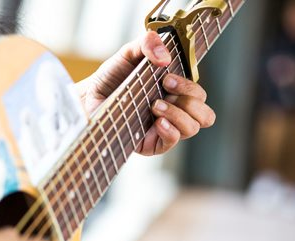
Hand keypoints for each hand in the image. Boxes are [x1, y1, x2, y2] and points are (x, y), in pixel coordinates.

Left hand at [76, 31, 215, 155]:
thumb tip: (165, 58)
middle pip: (205, 114)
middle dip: (189, 99)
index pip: (199, 95)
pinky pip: (173, 142)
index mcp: (174, 93)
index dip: (189, 87)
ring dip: (178, 114)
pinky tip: (156, 121)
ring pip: (192, 128)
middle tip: (164, 89)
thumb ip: (148, 43)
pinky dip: (170, 130)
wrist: (89, 98)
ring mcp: (163, 130)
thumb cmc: (111, 78)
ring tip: (154, 106)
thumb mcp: (129, 53)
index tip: (167, 78)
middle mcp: (173, 112)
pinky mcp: (151, 145)